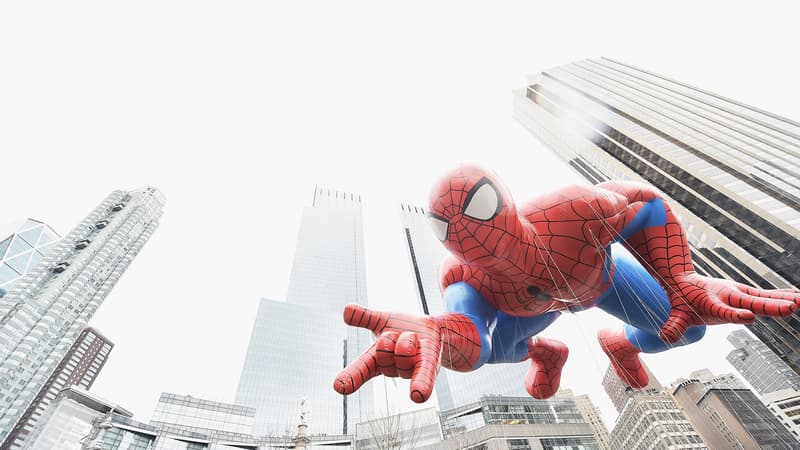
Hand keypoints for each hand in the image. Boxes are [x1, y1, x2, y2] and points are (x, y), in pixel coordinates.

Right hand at [333, 304, 441, 402]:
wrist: (433, 331)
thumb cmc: (404, 329)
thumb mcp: (382, 320)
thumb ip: (364, 317)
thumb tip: (346, 310)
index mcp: (377, 360)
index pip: (361, 369)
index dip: (350, 378)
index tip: (337, 387)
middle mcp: (393, 368)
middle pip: (384, 350)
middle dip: (389, 338)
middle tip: (397, 335)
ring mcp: (411, 370)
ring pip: (402, 351)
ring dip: (407, 338)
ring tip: (413, 338)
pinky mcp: (429, 367)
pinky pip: (423, 376)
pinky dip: (420, 385)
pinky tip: (417, 395)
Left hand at [659, 273, 799, 342]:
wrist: (684, 279)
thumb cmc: (682, 301)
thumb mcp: (676, 315)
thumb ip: (673, 326)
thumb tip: (665, 337)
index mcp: (710, 302)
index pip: (722, 310)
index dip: (733, 314)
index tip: (748, 317)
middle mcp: (727, 295)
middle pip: (750, 302)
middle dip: (770, 306)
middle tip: (791, 307)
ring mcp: (738, 293)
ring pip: (762, 297)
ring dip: (782, 299)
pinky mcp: (745, 294)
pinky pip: (765, 295)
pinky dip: (782, 296)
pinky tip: (799, 298)